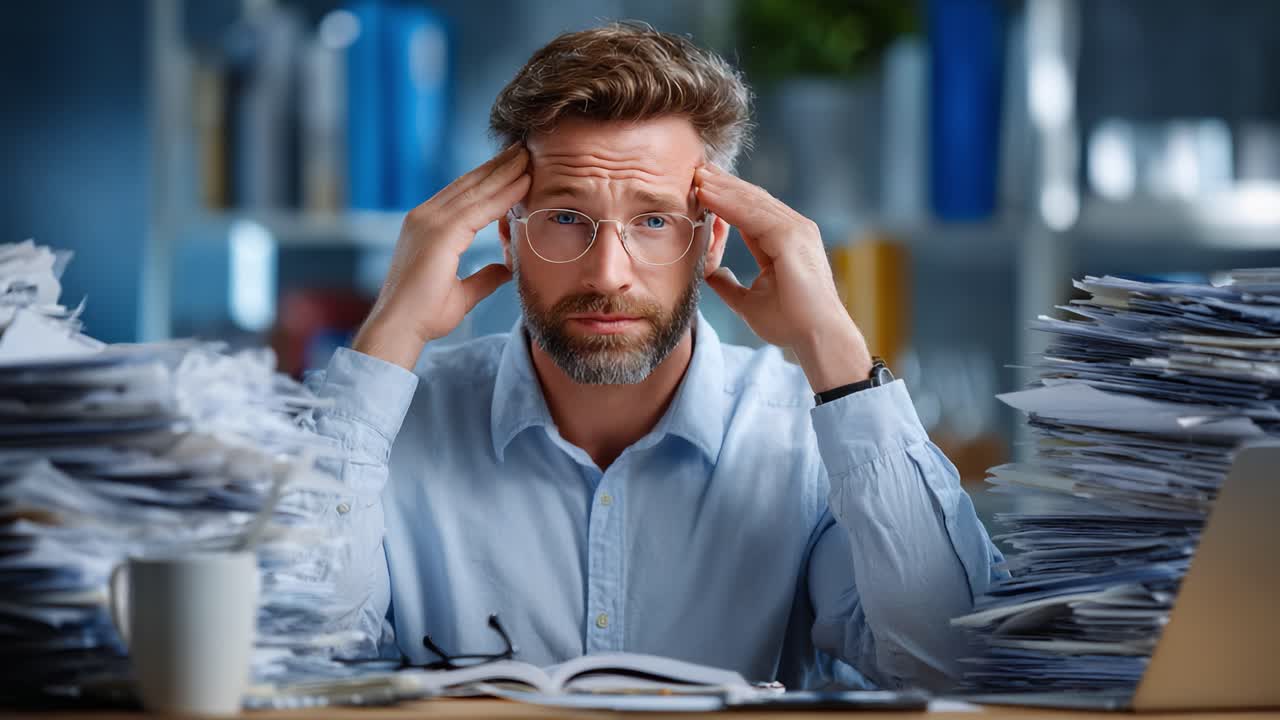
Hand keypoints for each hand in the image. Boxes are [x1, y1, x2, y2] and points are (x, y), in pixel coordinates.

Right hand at [353, 144, 530, 369]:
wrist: (399, 329)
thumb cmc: (423, 316)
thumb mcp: (461, 293)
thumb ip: (484, 277)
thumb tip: (506, 268)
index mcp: (426, 227)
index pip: (464, 195)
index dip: (490, 179)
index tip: (514, 166)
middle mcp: (424, 217)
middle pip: (469, 184)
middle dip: (498, 166)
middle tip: (523, 148)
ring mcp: (429, 222)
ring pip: (476, 189)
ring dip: (505, 171)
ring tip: (528, 155)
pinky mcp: (439, 233)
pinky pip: (479, 207)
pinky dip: (503, 194)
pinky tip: (524, 183)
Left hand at [696, 164, 872, 391]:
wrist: (816, 338)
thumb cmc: (791, 323)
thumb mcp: (748, 301)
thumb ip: (729, 284)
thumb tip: (710, 273)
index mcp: (786, 242)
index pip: (751, 213)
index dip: (725, 200)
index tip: (700, 189)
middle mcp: (794, 230)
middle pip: (753, 200)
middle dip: (723, 185)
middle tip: (696, 170)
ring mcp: (796, 230)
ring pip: (752, 202)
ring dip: (723, 188)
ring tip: (697, 176)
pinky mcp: (791, 237)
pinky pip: (754, 214)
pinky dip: (729, 202)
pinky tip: (708, 194)